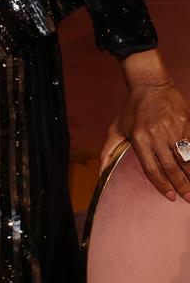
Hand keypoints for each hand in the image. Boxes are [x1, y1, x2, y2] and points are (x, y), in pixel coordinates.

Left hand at [111, 81, 189, 200]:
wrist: (149, 85)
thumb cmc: (132, 109)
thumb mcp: (115, 129)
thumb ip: (107, 152)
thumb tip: (101, 173)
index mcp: (139, 139)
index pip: (152, 169)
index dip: (162, 185)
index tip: (170, 197)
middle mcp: (156, 136)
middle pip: (171, 167)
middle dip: (181, 186)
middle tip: (188, 198)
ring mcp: (173, 129)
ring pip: (186, 159)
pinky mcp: (187, 123)